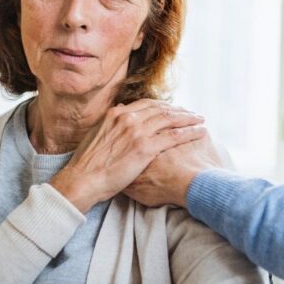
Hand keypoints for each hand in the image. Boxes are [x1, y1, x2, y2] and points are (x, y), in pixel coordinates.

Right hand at [51, 99, 206, 211]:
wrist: (84, 179)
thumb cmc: (88, 163)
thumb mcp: (97, 134)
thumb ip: (111, 123)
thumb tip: (120, 112)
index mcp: (116, 114)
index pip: (147, 104)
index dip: (163, 106)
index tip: (174, 110)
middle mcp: (128, 117)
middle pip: (161, 109)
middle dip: (179, 110)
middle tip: (191, 114)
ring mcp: (137, 131)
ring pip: (170, 119)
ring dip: (188, 118)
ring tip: (200, 120)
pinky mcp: (145, 147)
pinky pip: (174, 136)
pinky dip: (189, 132)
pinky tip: (200, 131)